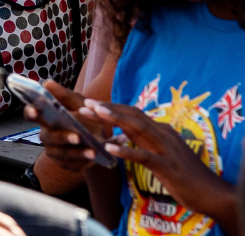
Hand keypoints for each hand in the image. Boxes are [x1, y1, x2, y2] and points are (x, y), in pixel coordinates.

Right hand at [23, 81, 103, 172]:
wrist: (100, 137)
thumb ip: (64, 95)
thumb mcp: (78, 103)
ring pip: (61, 153)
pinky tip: (96, 158)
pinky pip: (72, 164)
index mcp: (46, 118)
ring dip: (76, 152)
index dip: (30, 112)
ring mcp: (55, 151)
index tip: (34, 111)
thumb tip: (47, 83)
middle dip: (62, 137)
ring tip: (93, 151)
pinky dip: (84, 161)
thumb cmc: (85, 116)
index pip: (31, 114)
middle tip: (77, 137)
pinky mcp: (65, 163)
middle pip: (48, 137)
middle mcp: (47, 135)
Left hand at [81, 99, 235, 219]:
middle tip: (85, 103)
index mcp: (161, 131)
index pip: (133, 114)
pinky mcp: (167, 167)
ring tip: (95, 113)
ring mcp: (166, 150)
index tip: (91, 103)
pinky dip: (127, 151)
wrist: (210, 192)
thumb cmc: (183, 175)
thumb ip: (144, 143)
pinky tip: (110, 150)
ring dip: (116, 119)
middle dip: (109, 108)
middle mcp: (163, 135)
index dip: (112, 107)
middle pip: (133, 116)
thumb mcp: (161, 153)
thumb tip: (123, 136)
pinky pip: (145, 157)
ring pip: (139, 129)